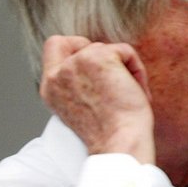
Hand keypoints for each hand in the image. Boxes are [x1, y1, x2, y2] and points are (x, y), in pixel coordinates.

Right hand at [39, 36, 155, 163]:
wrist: (119, 142)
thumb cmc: (110, 133)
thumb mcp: (82, 106)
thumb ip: (79, 83)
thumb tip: (100, 69)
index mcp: (50, 88)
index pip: (55, 46)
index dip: (77, 48)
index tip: (96, 69)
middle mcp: (57, 74)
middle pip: (83, 43)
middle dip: (105, 59)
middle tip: (117, 83)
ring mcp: (75, 63)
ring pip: (106, 49)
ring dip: (123, 69)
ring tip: (128, 95)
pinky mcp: (98, 57)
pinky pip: (125, 51)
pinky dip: (137, 69)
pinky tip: (136, 91)